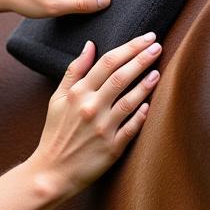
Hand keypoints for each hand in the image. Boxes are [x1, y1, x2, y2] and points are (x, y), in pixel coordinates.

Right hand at [30, 33, 161, 196]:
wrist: (52, 172)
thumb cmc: (56, 133)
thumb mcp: (58, 99)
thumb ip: (74, 71)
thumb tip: (90, 45)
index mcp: (78, 93)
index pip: (107, 62)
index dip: (129, 47)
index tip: (146, 37)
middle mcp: (90, 108)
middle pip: (120, 77)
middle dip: (142, 58)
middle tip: (157, 46)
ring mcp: (102, 128)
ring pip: (129, 101)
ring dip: (145, 84)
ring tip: (157, 71)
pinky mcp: (111, 148)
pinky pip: (131, 128)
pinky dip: (141, 115)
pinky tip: (150, 104)